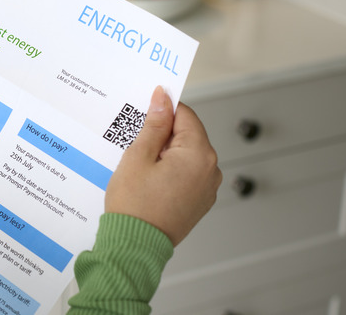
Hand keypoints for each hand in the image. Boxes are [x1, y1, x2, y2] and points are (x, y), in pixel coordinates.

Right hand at [106, 86, 221, 245]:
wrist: (135, 246)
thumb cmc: (134, 206)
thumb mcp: (138, 156)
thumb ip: (154, 125)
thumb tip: (163, 100)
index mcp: (198, 154)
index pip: (185, 115)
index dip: (163, 109)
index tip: (146, 108)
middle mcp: (210, 170)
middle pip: (187, 135)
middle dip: (162, 134)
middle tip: (135, 142)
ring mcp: (207, 188)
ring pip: (186, 155)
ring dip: (165, 153)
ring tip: (140, 166)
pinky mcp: (199, 201)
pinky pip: (186, 174)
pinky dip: (170, 170)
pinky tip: (148, 180)